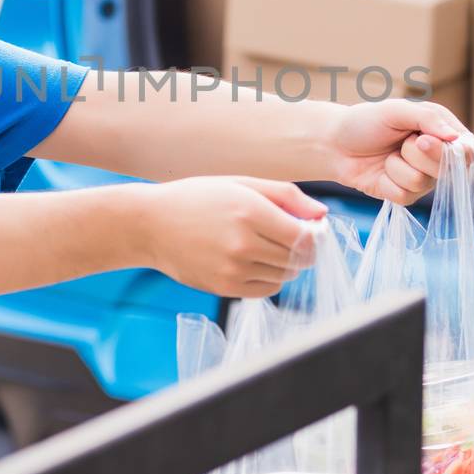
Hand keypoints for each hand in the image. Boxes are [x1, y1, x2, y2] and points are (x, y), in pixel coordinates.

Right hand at [135, 176, 326, 297]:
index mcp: (250, 211)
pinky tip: (256, 261)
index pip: (306, 236)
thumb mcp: (241, 183)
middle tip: (295, 237)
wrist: (151, 225)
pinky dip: (271, 277)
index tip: (314, 229)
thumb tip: (322, 214)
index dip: (317, 235)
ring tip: (269, 246)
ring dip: (288, 263)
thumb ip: (286, 195)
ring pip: (285, 275)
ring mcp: (233, 269)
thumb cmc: (197, 198)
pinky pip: (267, 289)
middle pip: (299, 258)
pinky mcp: (224, 288)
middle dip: (306, 249)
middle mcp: (243, 243)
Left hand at [330, 99, 468, 204]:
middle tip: (403, 141)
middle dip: (418, 154)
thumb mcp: (396, 110)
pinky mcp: (405, 195)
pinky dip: (388, 181)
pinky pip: (405, 196)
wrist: (334, 144)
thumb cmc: (366, 121)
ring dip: (398, 166)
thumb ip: (428, 118)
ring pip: (423, 182)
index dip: (453, 151)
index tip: (424, 140)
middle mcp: (436, 156)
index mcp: (441, 131)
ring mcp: (422, 177)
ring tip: (387, 154)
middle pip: (448, 169)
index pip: (466, 148)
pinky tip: (380, 171)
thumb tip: (456, 138)